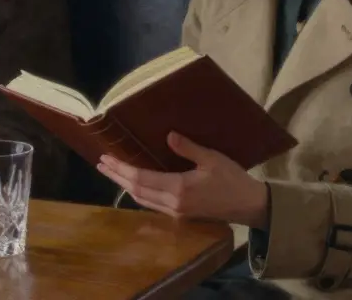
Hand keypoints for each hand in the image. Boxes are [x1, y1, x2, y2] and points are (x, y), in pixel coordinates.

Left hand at [97, 132, 268, 227]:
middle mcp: (173, 203)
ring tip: (112, 172)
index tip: (106, 158)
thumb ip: (189, 148)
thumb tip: (168, 135)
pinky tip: (133, 184)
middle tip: (101, 163)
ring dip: (125, 185)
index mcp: (179, 189)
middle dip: (117, 176)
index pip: (141, 179)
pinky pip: (151, 203)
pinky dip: (138, 192)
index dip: (121, 169)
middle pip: (136, 191)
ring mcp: (176, 212)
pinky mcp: (180, 214)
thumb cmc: (233, 179)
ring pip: (142, 199)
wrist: (250, 206)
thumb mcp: (212, 159)